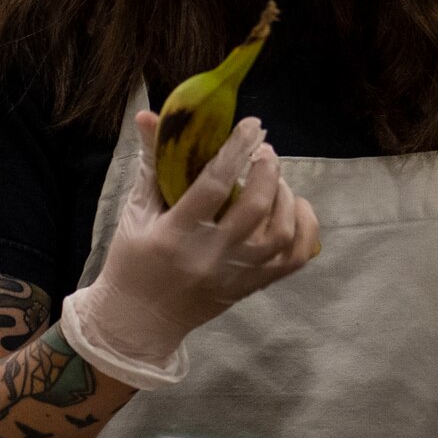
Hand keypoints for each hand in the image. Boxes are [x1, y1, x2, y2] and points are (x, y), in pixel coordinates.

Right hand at [61, 113, 318, 386]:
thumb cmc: (132, 262)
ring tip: (275, 179)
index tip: (252, 125)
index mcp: (175, 235)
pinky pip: (294, 259)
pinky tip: (296, 207)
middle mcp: (210, 257)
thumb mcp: (135, 211)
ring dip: (286, 197)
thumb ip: (151, 163)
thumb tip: (151, 114)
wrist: (138, 323)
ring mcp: (235, 276)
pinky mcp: (251, 288)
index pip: (213, 185)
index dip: (236, 151)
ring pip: (280, 233)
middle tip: (265, 151)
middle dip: (268, 171)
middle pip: (255, 208)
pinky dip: (304, 228)